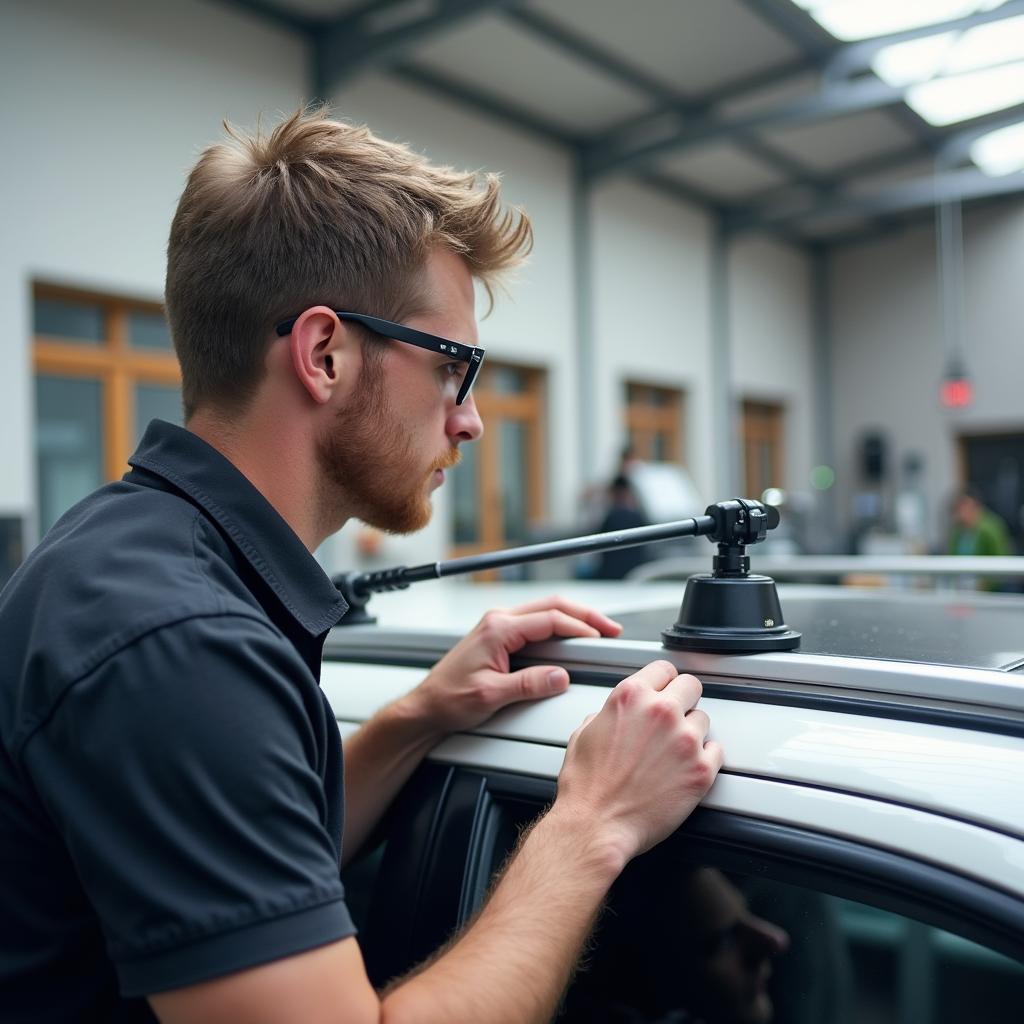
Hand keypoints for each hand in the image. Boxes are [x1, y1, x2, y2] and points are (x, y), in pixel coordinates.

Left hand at [406, 596, 621, 733]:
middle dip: (585, 615)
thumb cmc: (449, 700)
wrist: (426, 707)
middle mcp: (498, 620)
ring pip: (545, 610)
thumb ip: (528, 684)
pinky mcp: (499, 635)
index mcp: (497, 629)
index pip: (549, 620)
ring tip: (600, 630)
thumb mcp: (492, 696)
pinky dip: (559, 625)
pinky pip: (536, 621)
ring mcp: (498, 625)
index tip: (602, 638)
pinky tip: (573, 636)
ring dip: (574, 618)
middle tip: (612, 628)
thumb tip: (560, 677)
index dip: (580, 628)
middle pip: (552, 605)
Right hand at [553, 660, 722, 867]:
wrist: (596, 824)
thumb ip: (609, 713)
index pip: (664, 668)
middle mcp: (661, 711)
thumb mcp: (584, 733)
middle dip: (683, 700)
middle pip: (692, 685)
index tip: (665, 690)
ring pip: (704, 719)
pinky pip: (716, 751)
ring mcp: (685, 739)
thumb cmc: (587, 786)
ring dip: (692, 732)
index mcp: (631, 697)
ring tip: (673, 752)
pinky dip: (705, 758)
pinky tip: (686, 768)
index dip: (663, 681)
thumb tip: (619, 714)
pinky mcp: (701, 769)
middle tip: (674, 718)